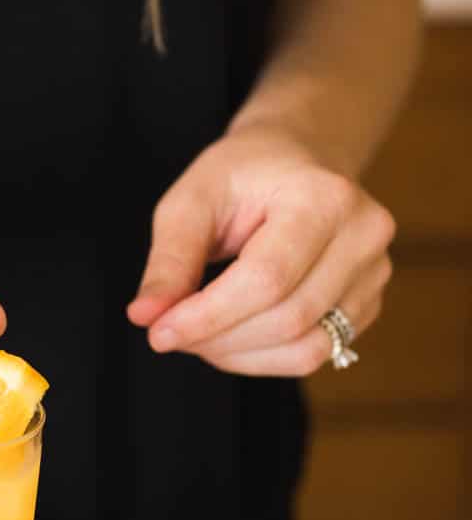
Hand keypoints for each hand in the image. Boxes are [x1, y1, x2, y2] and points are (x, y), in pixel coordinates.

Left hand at [127, 125, 394, 375]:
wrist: (295, 161)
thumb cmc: (240, 176)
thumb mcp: (192, 201)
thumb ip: (169, 260)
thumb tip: (145, 317)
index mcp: (324, 196)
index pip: (267, 278)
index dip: (209, 316)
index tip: (157, 333)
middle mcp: (364, 234)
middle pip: (288, 318)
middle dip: (218, 338)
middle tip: (168, 332)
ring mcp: (375, 272)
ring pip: (305, 348)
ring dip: (238, 355)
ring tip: (198, 334)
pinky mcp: (368, 304)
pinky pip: (316, 354)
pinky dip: (262, 357)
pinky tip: (231, 335)